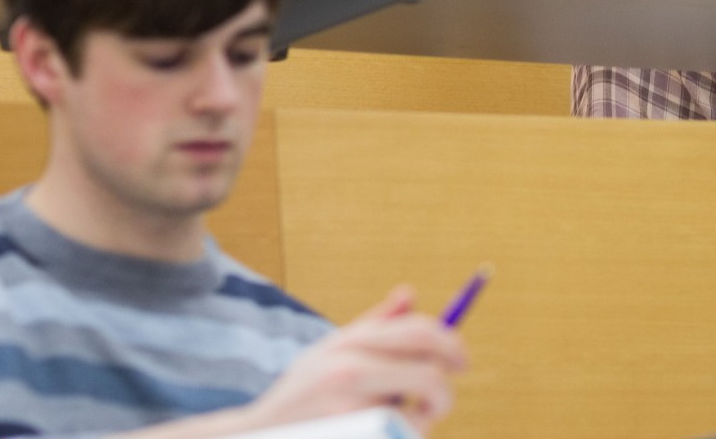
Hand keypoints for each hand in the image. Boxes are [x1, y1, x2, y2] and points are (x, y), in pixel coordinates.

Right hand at [240, 286, 465, 434]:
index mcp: (350, 341)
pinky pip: (398, 435)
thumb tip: (410, 291)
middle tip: (441, 402)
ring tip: (401, 425)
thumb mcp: (330, 351)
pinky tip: (381, 435)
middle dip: (445, 392)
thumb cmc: (301, 396)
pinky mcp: (349, 433)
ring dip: (420, 424)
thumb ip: (374, 325)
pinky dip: (402, 438)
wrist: (254, 436)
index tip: (461, 361)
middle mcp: (349, 369)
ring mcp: (346, 407)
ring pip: (417, 416)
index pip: (418, 331)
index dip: (451, 344)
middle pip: (429, 374)